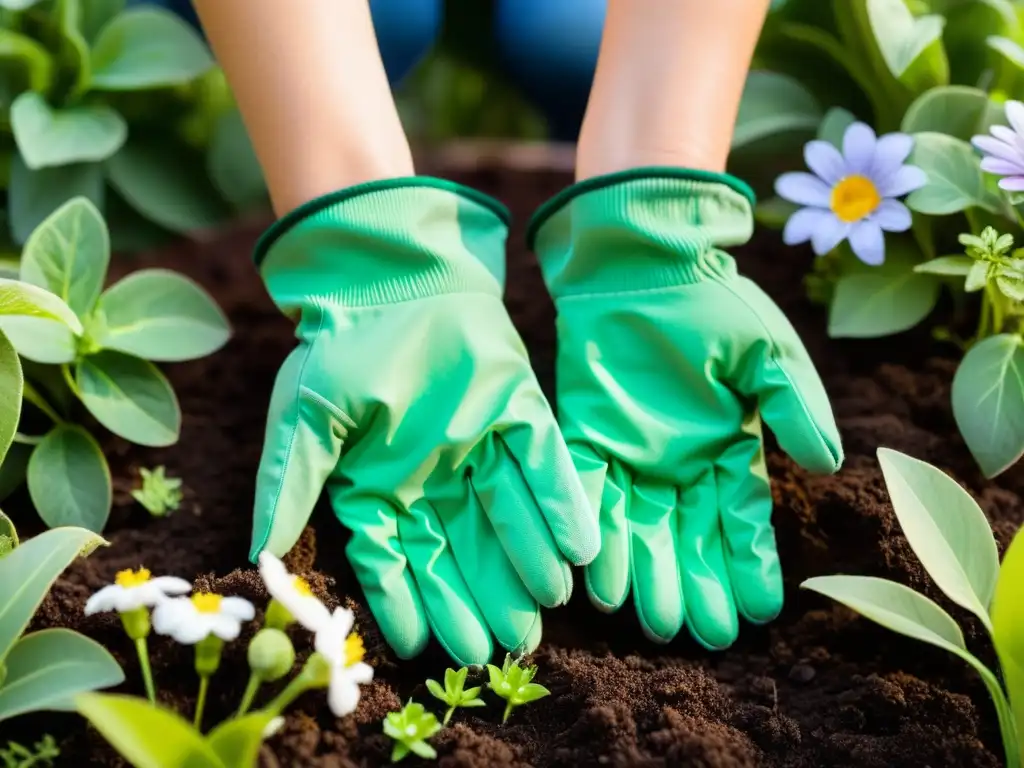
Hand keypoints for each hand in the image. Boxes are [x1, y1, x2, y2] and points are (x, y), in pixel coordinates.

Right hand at [252, 179, 598, 664]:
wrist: (386, 277)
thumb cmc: (338, 347)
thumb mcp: (305, 420)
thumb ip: (287, 487)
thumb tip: (262, 555)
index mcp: (381, 486)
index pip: (394, 560)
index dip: (406, 603)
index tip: (422, 646)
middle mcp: (435, 478)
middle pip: (459, 554)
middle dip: (476, 602)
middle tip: (497, 648)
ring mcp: (481, 448)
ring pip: (508, 521)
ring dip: (525, 566)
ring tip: (539, 616)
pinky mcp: (521, 414)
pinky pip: (547, 468)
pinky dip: (561, 507)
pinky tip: (578, 551)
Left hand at [531, 169, 841, 648]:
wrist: (642, 263)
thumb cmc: (711, 302)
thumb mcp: (768, 352)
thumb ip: (797, 406)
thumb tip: (827, 464)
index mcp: (727, 446)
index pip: (742, 516)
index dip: (751, 561)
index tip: (761, 608)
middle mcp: (678, 461)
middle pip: (689, 535)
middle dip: (698, 584)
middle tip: (703, 633)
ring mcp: (629, 452)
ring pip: (639, 528)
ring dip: (647, 574)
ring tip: (656, 621)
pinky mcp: (583, 437)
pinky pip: (588, 493)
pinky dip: (594, 533)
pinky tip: (600, 578)